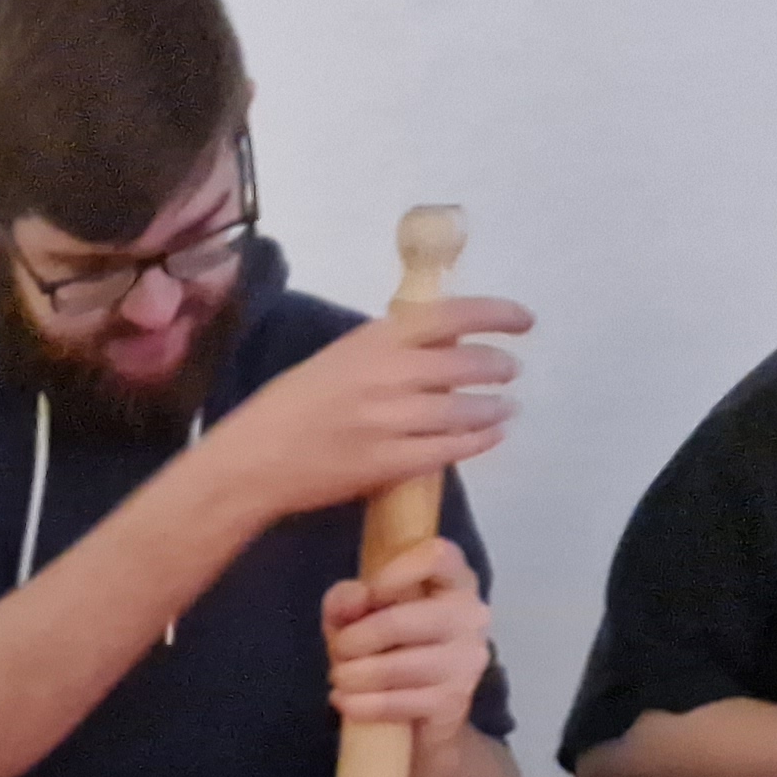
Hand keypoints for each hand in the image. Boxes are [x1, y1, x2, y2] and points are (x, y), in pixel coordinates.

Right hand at [206, 296, 528, 523]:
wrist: (253, 460)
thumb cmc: (290, 407)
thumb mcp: (338, 359)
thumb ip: (386, 350)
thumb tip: (438, 346)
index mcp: (374, 340)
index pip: (452, 316)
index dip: (497, 315)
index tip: (523, 321)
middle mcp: (388, 374)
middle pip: (467, 365)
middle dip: (498, 367)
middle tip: (510, 371)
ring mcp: (390, 420)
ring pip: (464, 410)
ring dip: (494, 407)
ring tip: (505, 408)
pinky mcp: (389, 462)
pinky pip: (449, 449)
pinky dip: (478, 440)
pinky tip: (490, 435)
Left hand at [320, 534, 493, 734]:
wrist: (416, 706)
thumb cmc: (387, 644)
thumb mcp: (358, 613)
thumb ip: (347, 599)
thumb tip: (354, 600)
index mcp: (454, 580)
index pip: (437, 556)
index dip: (395, 571)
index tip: (370, 594)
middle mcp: (470, 616)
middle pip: (400, 621)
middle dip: (354, 640)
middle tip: (339, 650)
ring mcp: (466, 662)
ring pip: (396, 667)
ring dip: (352, 676)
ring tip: (341, 678)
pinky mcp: (453, 703)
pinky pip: (396, 704)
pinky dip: (359, 705)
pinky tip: (345, 700)